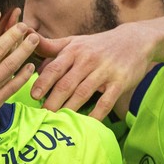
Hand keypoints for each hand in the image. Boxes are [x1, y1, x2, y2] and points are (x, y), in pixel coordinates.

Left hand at [29, 21, 157, 119]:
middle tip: (42, 116)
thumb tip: (28, 38)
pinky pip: (106, 102)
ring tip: (58, 122)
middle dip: (52, 101)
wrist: (136, 40)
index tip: (33, 96)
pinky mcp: (120, 82)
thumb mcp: (75, 41)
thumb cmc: (98, 45)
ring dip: (70, 109)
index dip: (43, 82)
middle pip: (67, 83)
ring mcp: (105, 71)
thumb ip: (51, 45)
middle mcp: (88, 60)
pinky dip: (96, 115)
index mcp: (74, 51)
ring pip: (83, 93)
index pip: (55, 67)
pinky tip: (87, 125)